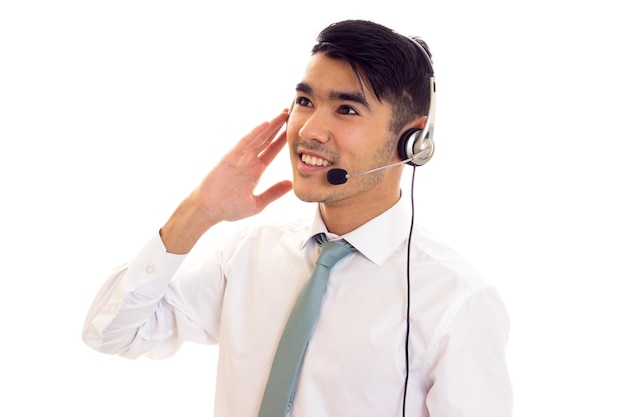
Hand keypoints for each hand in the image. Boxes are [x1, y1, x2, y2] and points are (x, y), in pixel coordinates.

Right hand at [160, 110, 292, 252]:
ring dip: (270, 126)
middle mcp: (248, 161)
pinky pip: (244, 143)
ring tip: (282, 114)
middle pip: (266, 140)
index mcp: (255, 170)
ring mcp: (239, 157)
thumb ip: (274, 193)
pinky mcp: (230, 157)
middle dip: (277, 127)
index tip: (292, 131)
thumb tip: (291, 184)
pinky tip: (265, 125)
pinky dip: (254, 133)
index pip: (271, 152)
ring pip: (257, 138)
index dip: (282, 141)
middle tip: (288, 113)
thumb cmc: (229, 208)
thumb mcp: (257, 203)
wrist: (209, 210)